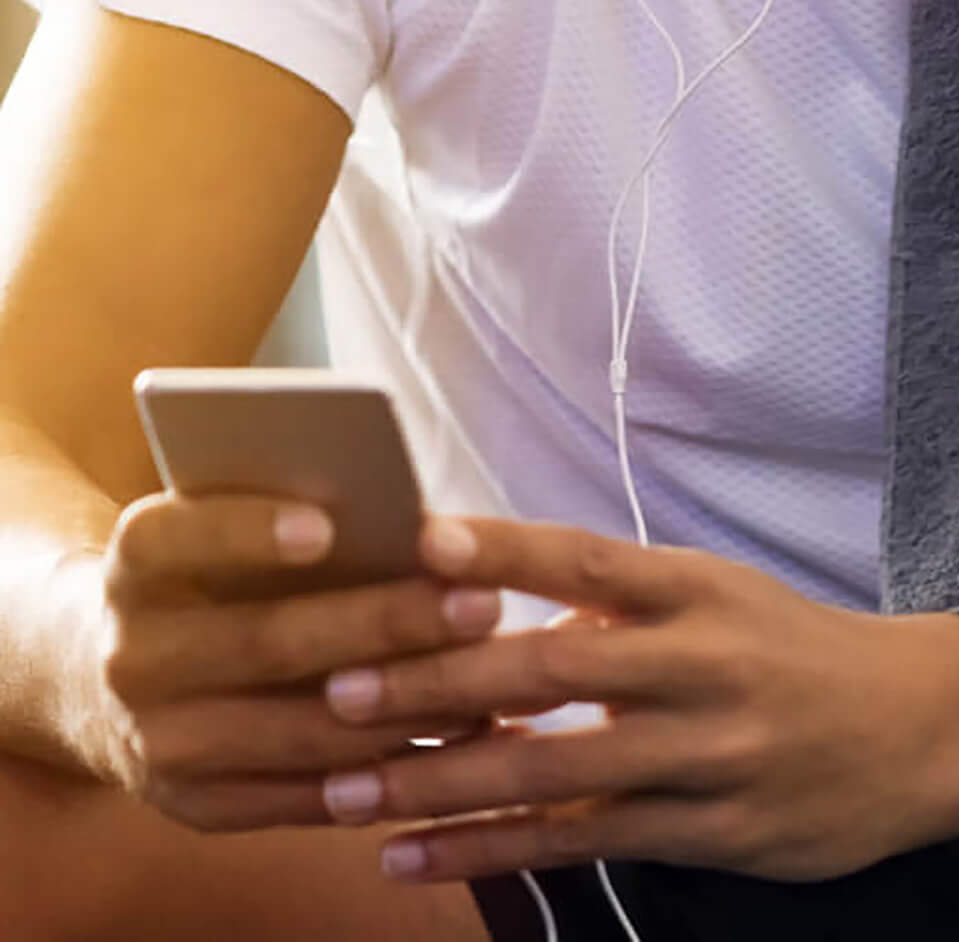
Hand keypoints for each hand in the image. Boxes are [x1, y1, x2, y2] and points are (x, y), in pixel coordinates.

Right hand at [87, 490, 503, 828]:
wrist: (109, 676)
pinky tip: (455, 746)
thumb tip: (413, 519)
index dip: (250, 531)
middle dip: (385, 623)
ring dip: (404, 709)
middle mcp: (133, 654)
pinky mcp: (195, 805)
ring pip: (296, 730)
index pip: (183, 538)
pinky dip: (383, 773)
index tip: (328, 525)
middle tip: (482, 603)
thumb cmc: (215, 570)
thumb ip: (295, 513)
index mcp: (138, 561)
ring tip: (490, 682)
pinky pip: (300, 798)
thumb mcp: (225, 525)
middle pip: (268, 641)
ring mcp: (157, 740)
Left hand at [316, 514, 958, 887]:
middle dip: (435, 682)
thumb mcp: (723, 597)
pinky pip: (584, 842)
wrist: (921, 729)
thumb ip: (624, 602)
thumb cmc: (797, 652)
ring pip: (554, 769)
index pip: (586, 556)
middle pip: (550, 667)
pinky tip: (420, 856)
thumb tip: (518, 607)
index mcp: (698, 589)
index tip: (416, 541)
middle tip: (334, 688)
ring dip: (442, 782)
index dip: (501, 550)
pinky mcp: (712, 830)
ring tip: (345, 791)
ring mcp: (707, 752)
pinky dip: (495, 851)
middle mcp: (700, 661)